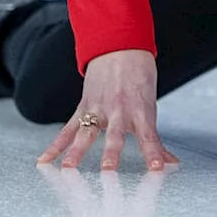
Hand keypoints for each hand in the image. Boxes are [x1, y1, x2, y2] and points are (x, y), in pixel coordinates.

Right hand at [37, 49, 179, 170]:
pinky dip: (56, 145)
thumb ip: (155, 139)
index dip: (153, 152)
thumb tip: (170, 163)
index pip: (149, 136)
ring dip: (77, 151)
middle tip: (108, 169)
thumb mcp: (150, 107)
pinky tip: (45, 160)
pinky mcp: (84, 107)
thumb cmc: (139, 78)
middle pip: (115, 135)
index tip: (157, 167)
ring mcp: (99, 108)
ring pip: (87, 132)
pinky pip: (68, 128)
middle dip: (112, 153)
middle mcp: (120, 110)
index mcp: (141, 110)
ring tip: (69, 168)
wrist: (121, 47)